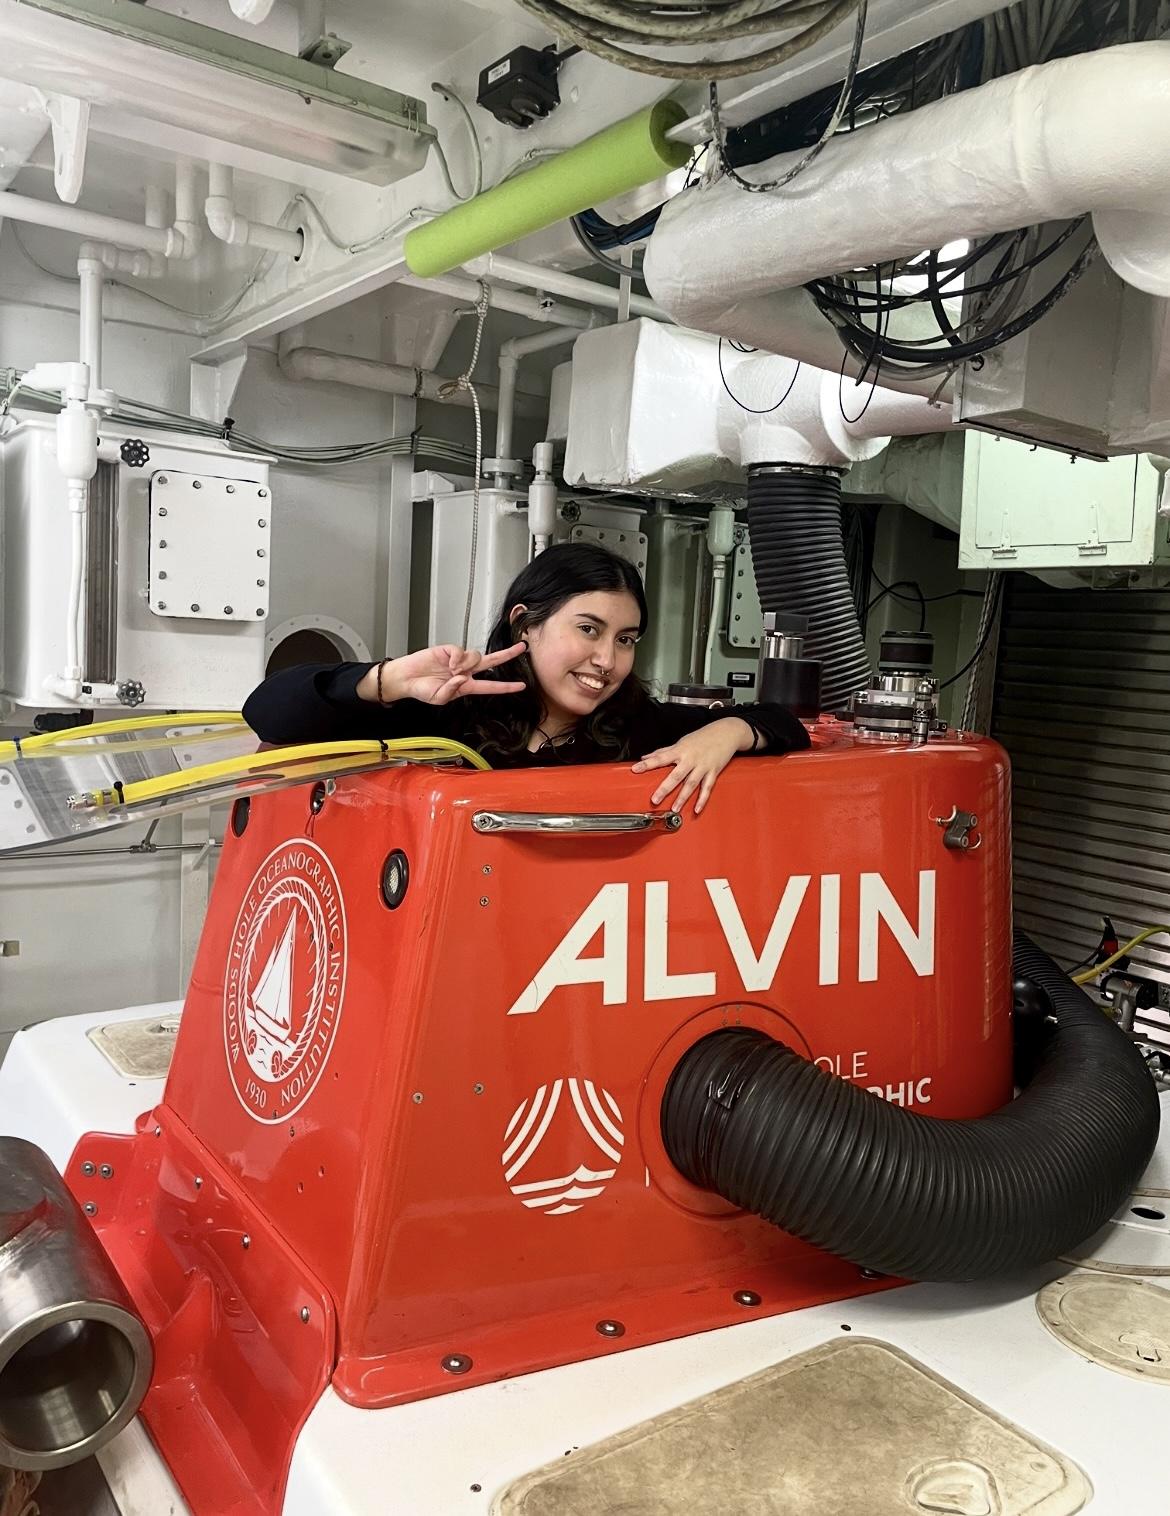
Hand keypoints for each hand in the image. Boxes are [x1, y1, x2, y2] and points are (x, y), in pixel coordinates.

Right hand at [358, 643, 525, 705]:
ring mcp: (458, 660)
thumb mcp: (439, 699)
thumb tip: (462, 678)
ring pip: (475, 656)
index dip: (506, 686)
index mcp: (466, 685)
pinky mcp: (449, 649)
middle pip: (491, 661)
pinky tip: (448, 663)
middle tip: (522, 648)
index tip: (522, 685)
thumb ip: (452, 691)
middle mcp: (465, 671)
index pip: (491, 686)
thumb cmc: (421, 689)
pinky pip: (461, 651)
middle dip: (508, 654)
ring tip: (452, 670)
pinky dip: (457, 657)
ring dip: (466, 663)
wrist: (406, 678)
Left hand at [631, 718, 754, 815]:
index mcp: (680, 750)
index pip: (660, 758)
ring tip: (674, 809)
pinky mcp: (713, 772)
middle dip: (665, 788)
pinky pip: (707, 788)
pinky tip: (696, 809)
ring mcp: (703, 766)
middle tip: (655, 799)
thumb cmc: (703, 736)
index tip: (635, 769)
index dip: (647, 764)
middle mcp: (691, 759)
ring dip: (682, 798)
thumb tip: (646, 757)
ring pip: (691, 784)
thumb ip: (663, 751)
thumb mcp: (681, 742)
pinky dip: (702, 799)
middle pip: (676, 776)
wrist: (726, 733)